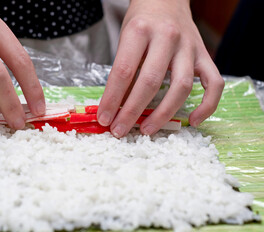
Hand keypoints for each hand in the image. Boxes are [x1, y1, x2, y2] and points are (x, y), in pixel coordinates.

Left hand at [97, 0, 223, 136]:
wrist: (166, 0)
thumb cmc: (142, 21)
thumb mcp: (126, 39)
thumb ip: (124, 70)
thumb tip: (116, 106)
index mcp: (140, 31)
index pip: (123, 71)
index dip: (112, 99)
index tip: (105, 119)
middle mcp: (167, 37)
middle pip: (150, 82)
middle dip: (132, 111)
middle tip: (120, 130)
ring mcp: (189, 47)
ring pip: (181, 86)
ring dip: (163, 114)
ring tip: (147, 130)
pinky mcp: (204, 55)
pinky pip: (214, 83)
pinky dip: (207, 106)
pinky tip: (193, 121)